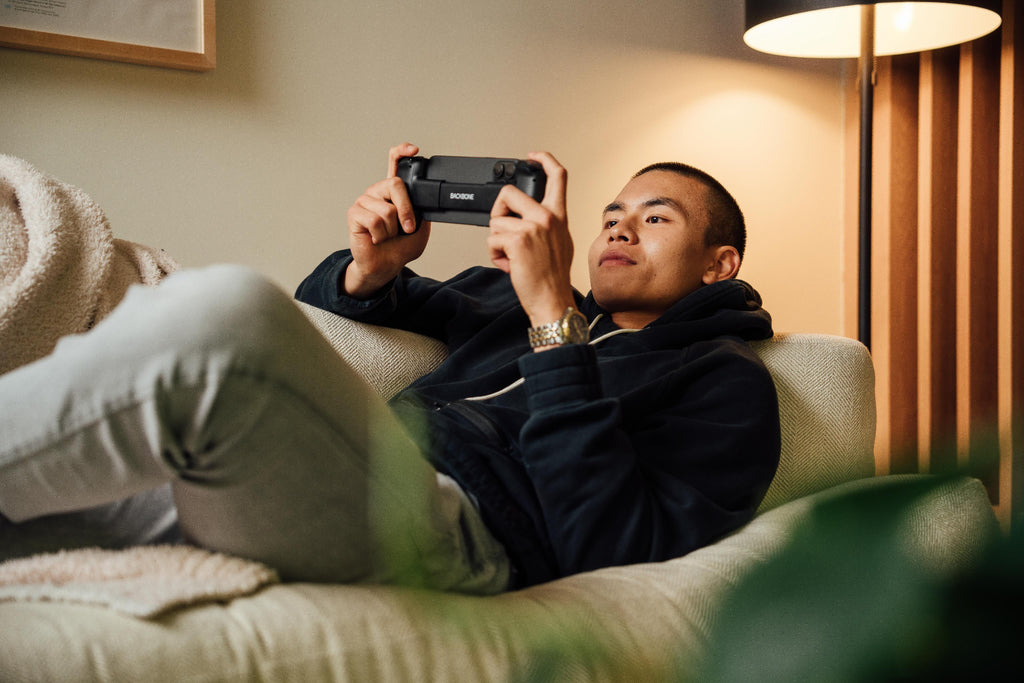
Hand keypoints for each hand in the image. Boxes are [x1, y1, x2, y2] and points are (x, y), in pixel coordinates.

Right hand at [344, 143, 431, 298]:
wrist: (385, 266)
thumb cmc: (400, 247)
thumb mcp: (421, 229)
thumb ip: (423, 212)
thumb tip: (425, 202)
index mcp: (393, 192)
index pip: (394, 162)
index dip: (402, 152)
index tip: (414, 150)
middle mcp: (377, 192)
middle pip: (395, 184)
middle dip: (406, 210)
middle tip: (406, 228)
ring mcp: (364, 201)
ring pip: (387, 210)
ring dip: (391, 230)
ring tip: (386, 235)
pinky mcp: (354, 213)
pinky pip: (374, 220)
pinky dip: (380, 235)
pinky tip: (376, 238)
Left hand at [487, 152, 575, 326]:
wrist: (553, 301)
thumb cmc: (553, 277)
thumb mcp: (560, 242)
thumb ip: (547, 224)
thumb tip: (524, 216)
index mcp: (559, 215)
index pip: (557, 176)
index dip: (543, 159)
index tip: (531, 156)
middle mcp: (547, 217)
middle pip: (508, 193)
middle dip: (498, 212)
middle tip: (505, 232)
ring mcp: (533, 227)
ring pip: (496, 222)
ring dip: (497, 242)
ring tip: (513, 257)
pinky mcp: (518, 240)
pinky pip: (492, 239)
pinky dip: (495, 255)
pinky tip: (510, 265)